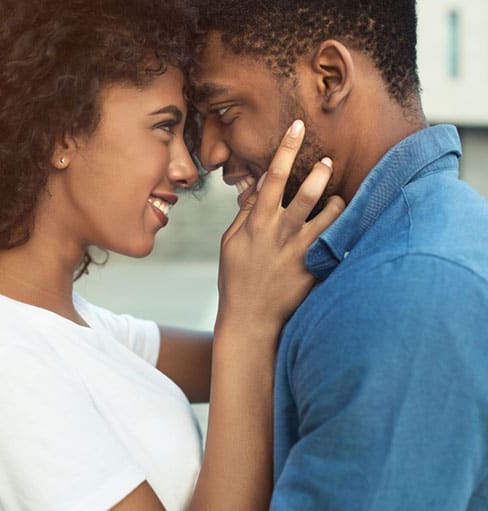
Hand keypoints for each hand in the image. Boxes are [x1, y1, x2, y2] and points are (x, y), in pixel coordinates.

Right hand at [217, 120, 344, 330]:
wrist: (250, 320)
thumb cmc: (236, 278)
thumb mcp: (231, 243)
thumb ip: (246, 212)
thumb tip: (260, 183)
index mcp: (258, 224)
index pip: (274, 177)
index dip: (286, 149)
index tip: (298, 126)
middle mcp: (281, 234)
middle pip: (308, 193)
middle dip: (320, 172)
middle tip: (327, 161)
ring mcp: (301, 252)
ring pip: (331, 216)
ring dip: (338, 202)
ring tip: (338, 199)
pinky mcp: (315, 268)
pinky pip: (337, 242)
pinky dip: (342, 232)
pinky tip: (344, 229)